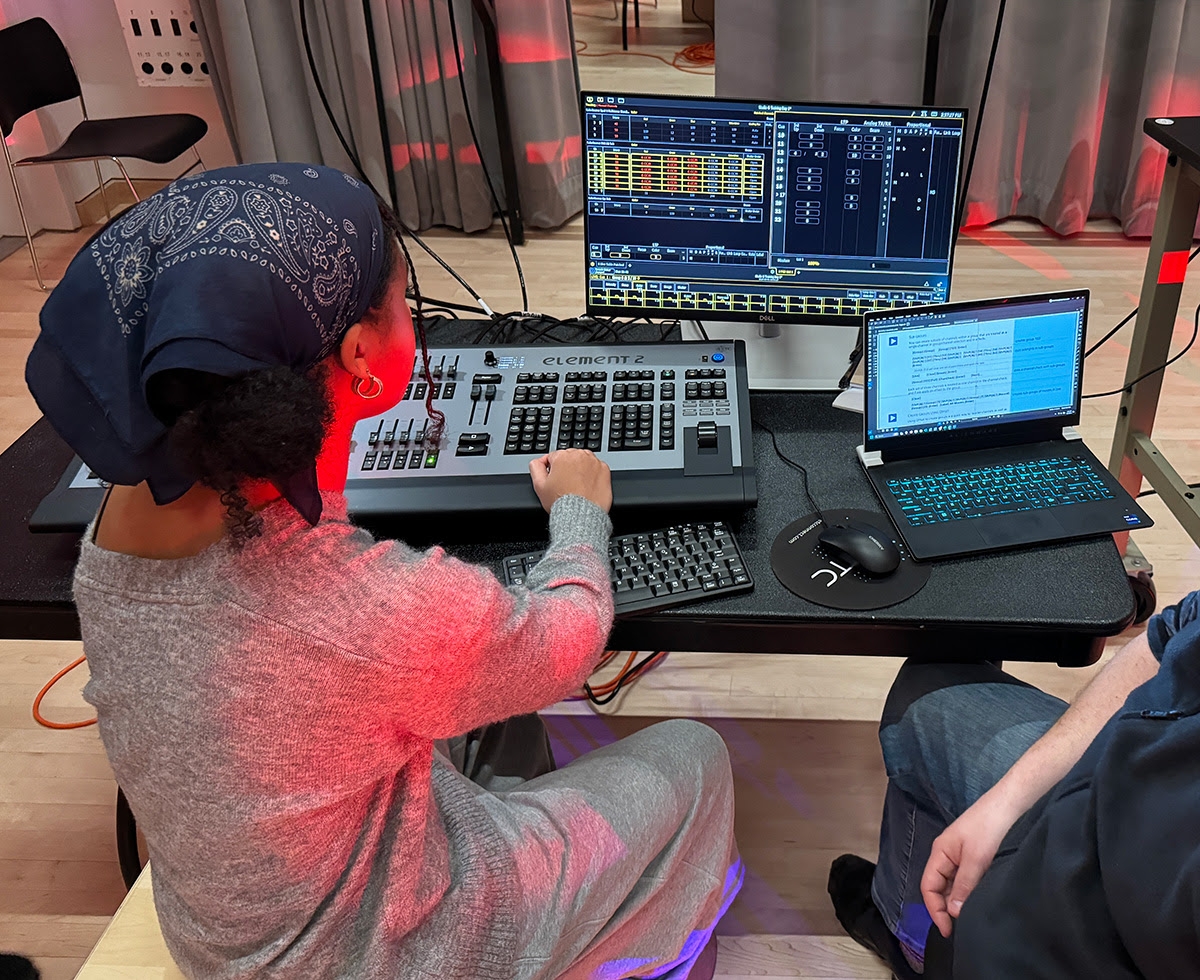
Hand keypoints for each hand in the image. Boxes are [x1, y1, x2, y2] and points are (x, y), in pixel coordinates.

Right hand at [529, 449, 612, 513]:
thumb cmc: (563, 503)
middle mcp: (579, 455)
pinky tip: (587, 487)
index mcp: (562, 456)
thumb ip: (535, 467)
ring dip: (580, 470)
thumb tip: (539, 461)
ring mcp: (594, 462)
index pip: (553, 457)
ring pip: (584, 461)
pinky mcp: (605, 470)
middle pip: (569, 458)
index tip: (555, 480)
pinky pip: (597, 468)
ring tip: (577, 487)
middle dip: (567, 468)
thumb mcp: (539, 486)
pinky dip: (593, 475)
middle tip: (566, 485)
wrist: (581, 515)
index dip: (552, 470)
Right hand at [920, 791, 1021, 936]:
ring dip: (958, 901)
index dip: (935, 909)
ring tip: (970, 918)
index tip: (948, 930)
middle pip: (939, 887)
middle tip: (960, 929)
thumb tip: (953, 912)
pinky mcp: (975, 856)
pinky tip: (978, 900)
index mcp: (940, 853)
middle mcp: (947, 855)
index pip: (929, 887)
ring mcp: (961, 855)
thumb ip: (963, 886)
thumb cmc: (989, 827)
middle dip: (946, 908)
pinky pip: (966, 879)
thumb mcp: (976, 860)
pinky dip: (969, 892)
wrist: (1009, 805)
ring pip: (953, 884)